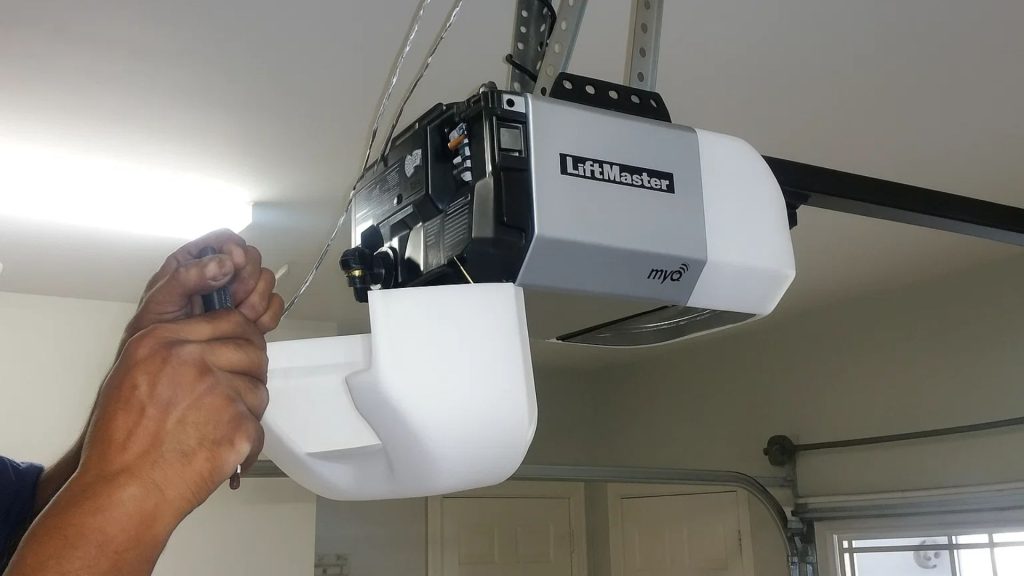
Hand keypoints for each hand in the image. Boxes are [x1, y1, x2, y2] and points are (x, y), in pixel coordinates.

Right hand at [79, 310, 269, 519]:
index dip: (243, 337)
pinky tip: (220, 452)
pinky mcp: (238, 425)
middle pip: (252, 350)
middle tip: (236, 394)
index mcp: (162, 340)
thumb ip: (173, 348)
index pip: (229, 319)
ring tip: (216, 430)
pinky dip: (246, 444)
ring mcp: (218, 391)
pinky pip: (259, 427)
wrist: (124, 491)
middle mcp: (192, 359)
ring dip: (247, 409)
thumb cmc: (121, 442)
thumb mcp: (132, 373)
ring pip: (259, 389)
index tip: (242, 352)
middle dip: (251, 371)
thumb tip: (214, 341)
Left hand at [121, 230, 283, 352]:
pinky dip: (266, 316)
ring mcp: (239, 295)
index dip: (235, 249)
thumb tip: (226, 263)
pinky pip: (274, 306)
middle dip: (245, 280)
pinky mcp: (253, 316)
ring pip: (266, 281)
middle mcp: (220, 273)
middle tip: (229, 301)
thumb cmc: (153, 331)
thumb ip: (188, 276)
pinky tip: (248, 326)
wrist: (163, 371)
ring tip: (234, 318)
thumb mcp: (161, 299)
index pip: (226, 239)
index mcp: (196, 261)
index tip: (233, 266)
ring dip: (255, 300)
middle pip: (252, 258)